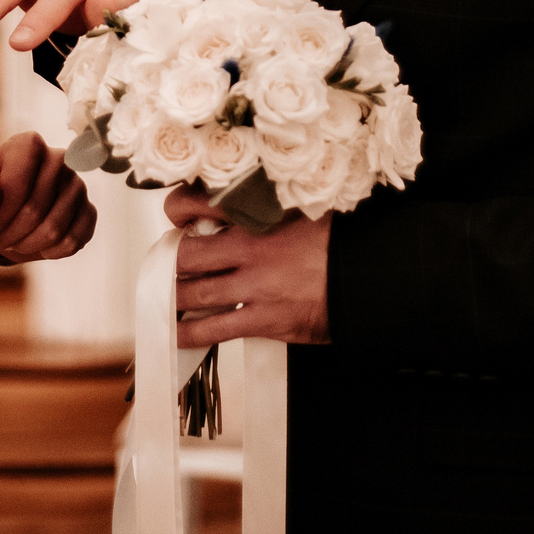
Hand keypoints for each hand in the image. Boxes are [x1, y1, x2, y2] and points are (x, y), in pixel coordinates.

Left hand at [0, 132, 95, 260]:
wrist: (7, 213)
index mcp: (28, 145)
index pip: (18, 182)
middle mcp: (59, 159)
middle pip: (34, 210)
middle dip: (8, 235)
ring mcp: (77, 185)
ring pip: (53, 229)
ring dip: (26, 245)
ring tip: (11, 242)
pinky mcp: (89, 210)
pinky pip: (72, 241)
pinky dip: (49, 252)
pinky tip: (35, 245)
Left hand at [165, 185, 329, 345]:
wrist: (368, 281)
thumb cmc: (339, 245)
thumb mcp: (306, 208)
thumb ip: (272, 204)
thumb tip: (246, 200)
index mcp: (260, 214)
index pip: (201, 203)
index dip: (178, 208)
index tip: (175, 215)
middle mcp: (251, 248)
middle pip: (188, 253)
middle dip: (170, 261)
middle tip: (167, 263)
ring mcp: (255, 286)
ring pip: (194, 293)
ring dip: (174, 297)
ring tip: (164, 298)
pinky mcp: (263, 319)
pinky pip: (215, 328)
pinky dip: (190, 333)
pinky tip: (177, 333)